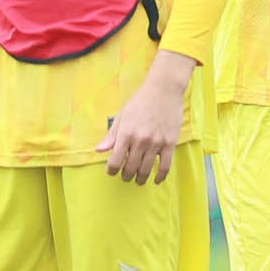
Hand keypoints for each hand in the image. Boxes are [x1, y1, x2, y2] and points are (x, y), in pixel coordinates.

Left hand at [100, 67, 188, 183]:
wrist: (164, 90)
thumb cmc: (141, 101)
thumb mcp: (122, 116)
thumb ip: (111, 135)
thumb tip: (99, 150)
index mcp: (126, 134)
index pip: (115, 161)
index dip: (111, 170)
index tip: (112, 171)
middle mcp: (140, 140)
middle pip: (130, 168)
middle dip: (125, 176)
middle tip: (125, 176)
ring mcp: (156, 142)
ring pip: (146, 169)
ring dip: (140, 178)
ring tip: (138, 180)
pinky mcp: (170, 143)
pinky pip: (165, 166)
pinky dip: (160, 176)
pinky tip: (156, 180)